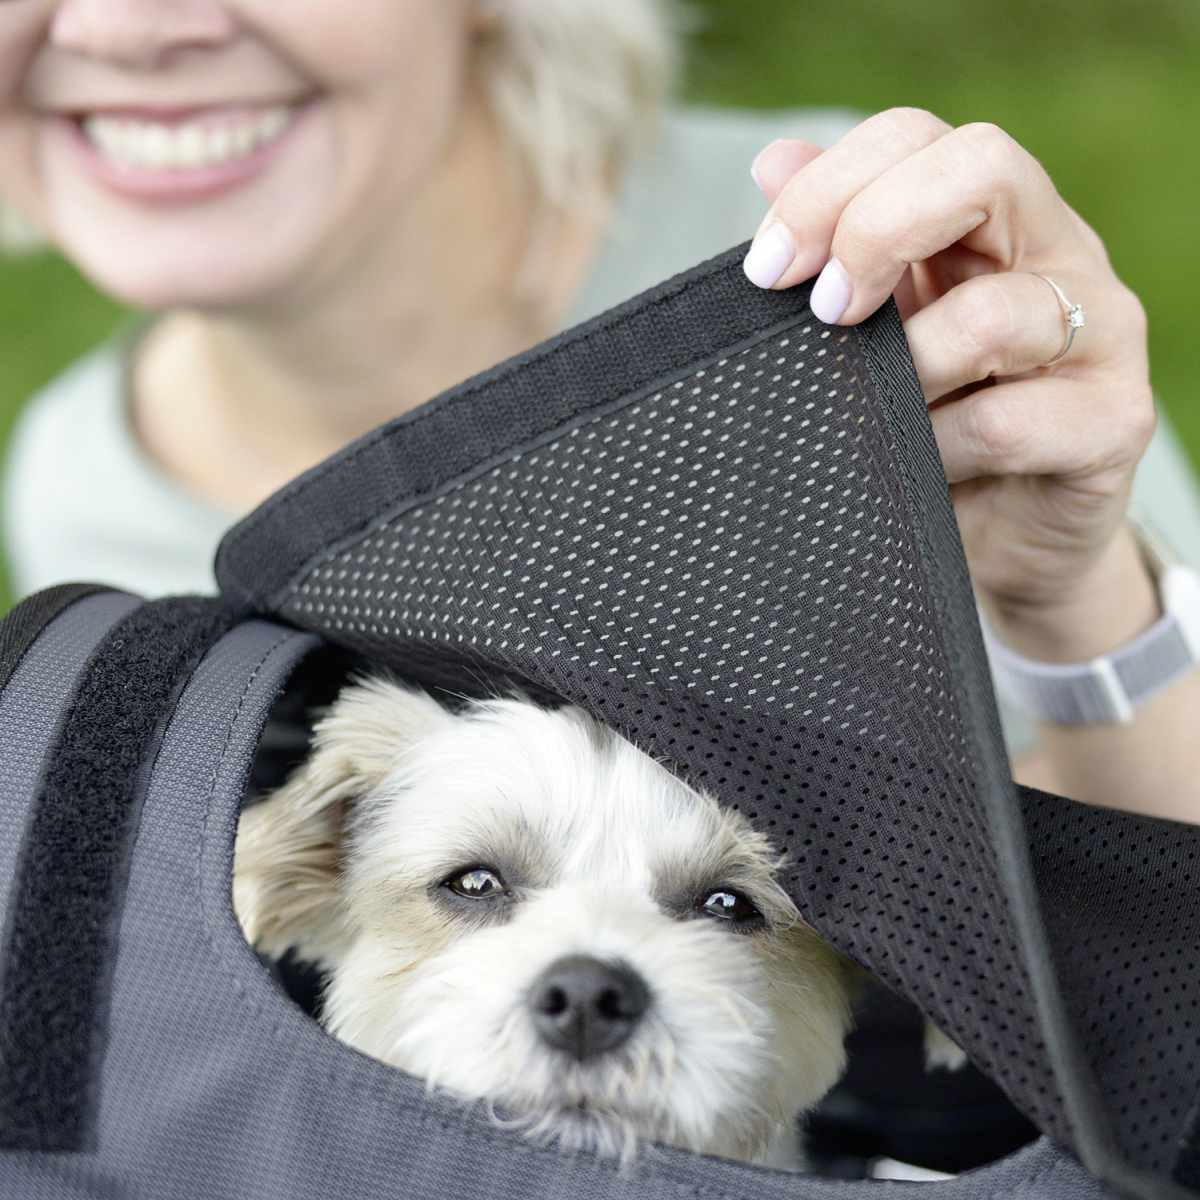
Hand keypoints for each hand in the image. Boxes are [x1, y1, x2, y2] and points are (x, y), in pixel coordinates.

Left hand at [745, 108, 1156, 663]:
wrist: (999, 539)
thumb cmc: (931, 425)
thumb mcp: (876, 331)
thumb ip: (835, 248)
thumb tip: (774, 160)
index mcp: (989, 221)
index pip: (916, 138)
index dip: (829, 187)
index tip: (765, 271)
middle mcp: (1055, 253)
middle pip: (982, 168)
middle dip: (875, 231)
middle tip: (823, 313)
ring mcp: (1099, 332)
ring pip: (995, 312)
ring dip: (906, 371)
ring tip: (876, 417)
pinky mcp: (1114, 421)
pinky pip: (1006, 423)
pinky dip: (938, 450)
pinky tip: (922, 469)